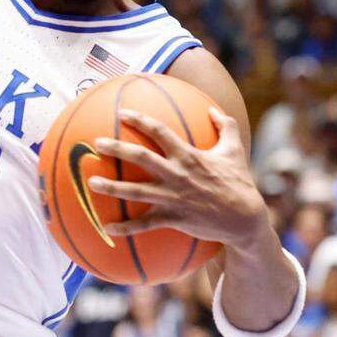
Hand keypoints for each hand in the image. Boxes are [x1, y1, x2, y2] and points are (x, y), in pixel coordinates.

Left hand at [88, 107, 266, 247]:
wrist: (245, 219)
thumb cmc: (238, 182)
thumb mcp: (234, 150)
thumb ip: (225, 126)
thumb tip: (213, 108)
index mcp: (188, 155)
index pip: (160, 131)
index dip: (140, 120)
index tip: (122, 113)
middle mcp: (177, 174)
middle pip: (141, 157)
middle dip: (117, 148)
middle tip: (97, 143)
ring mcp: (173, 197)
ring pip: (136, 191)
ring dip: (112, 188)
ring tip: (91, 183)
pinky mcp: (173, 218)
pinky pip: (145, 224)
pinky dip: (126, 227)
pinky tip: (107, 228)